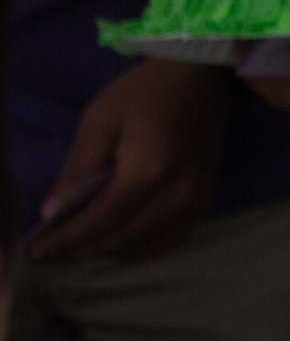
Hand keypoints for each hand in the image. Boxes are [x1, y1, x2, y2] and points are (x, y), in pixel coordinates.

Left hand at [27, 62, 233, 263]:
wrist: (199, 84)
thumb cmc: (143, 94)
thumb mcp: (99, 121)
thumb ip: (78, 169)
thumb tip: (53, 212)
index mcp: (147, 173)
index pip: (100, 221)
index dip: (67, 241)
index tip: (36, 252)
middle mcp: (176, 198)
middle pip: (121, 240)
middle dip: (81, 251)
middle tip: (48, 256)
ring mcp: (194, 206)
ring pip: (143, 247)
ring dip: (106, 252)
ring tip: (75, 249)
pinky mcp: (202, 207)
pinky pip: (167, 242)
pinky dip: (136, 248)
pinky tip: (114, 243)